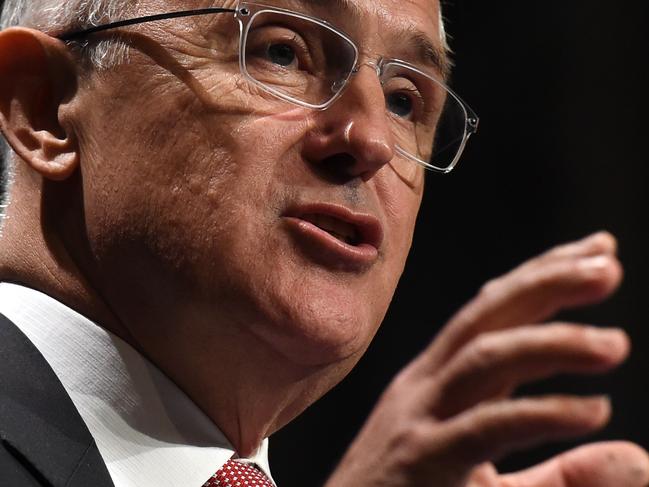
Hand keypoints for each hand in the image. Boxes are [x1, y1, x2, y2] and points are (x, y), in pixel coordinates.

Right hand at [326, 232, 648, 486]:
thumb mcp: (492, 483)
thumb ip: (563, 473)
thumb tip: (638, 457)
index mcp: (438, 380)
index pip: (491, 312)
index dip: (541, 275)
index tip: (597, 250)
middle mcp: (427, 386)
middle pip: (486, 317)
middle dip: (545, 283)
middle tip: (608, 264)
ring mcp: (420, 419)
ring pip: (483, 359)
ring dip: (550, 343)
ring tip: (613, 345)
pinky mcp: (422, 461)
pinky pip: (485, 427)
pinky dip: (539, 413)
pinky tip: (591, 412)